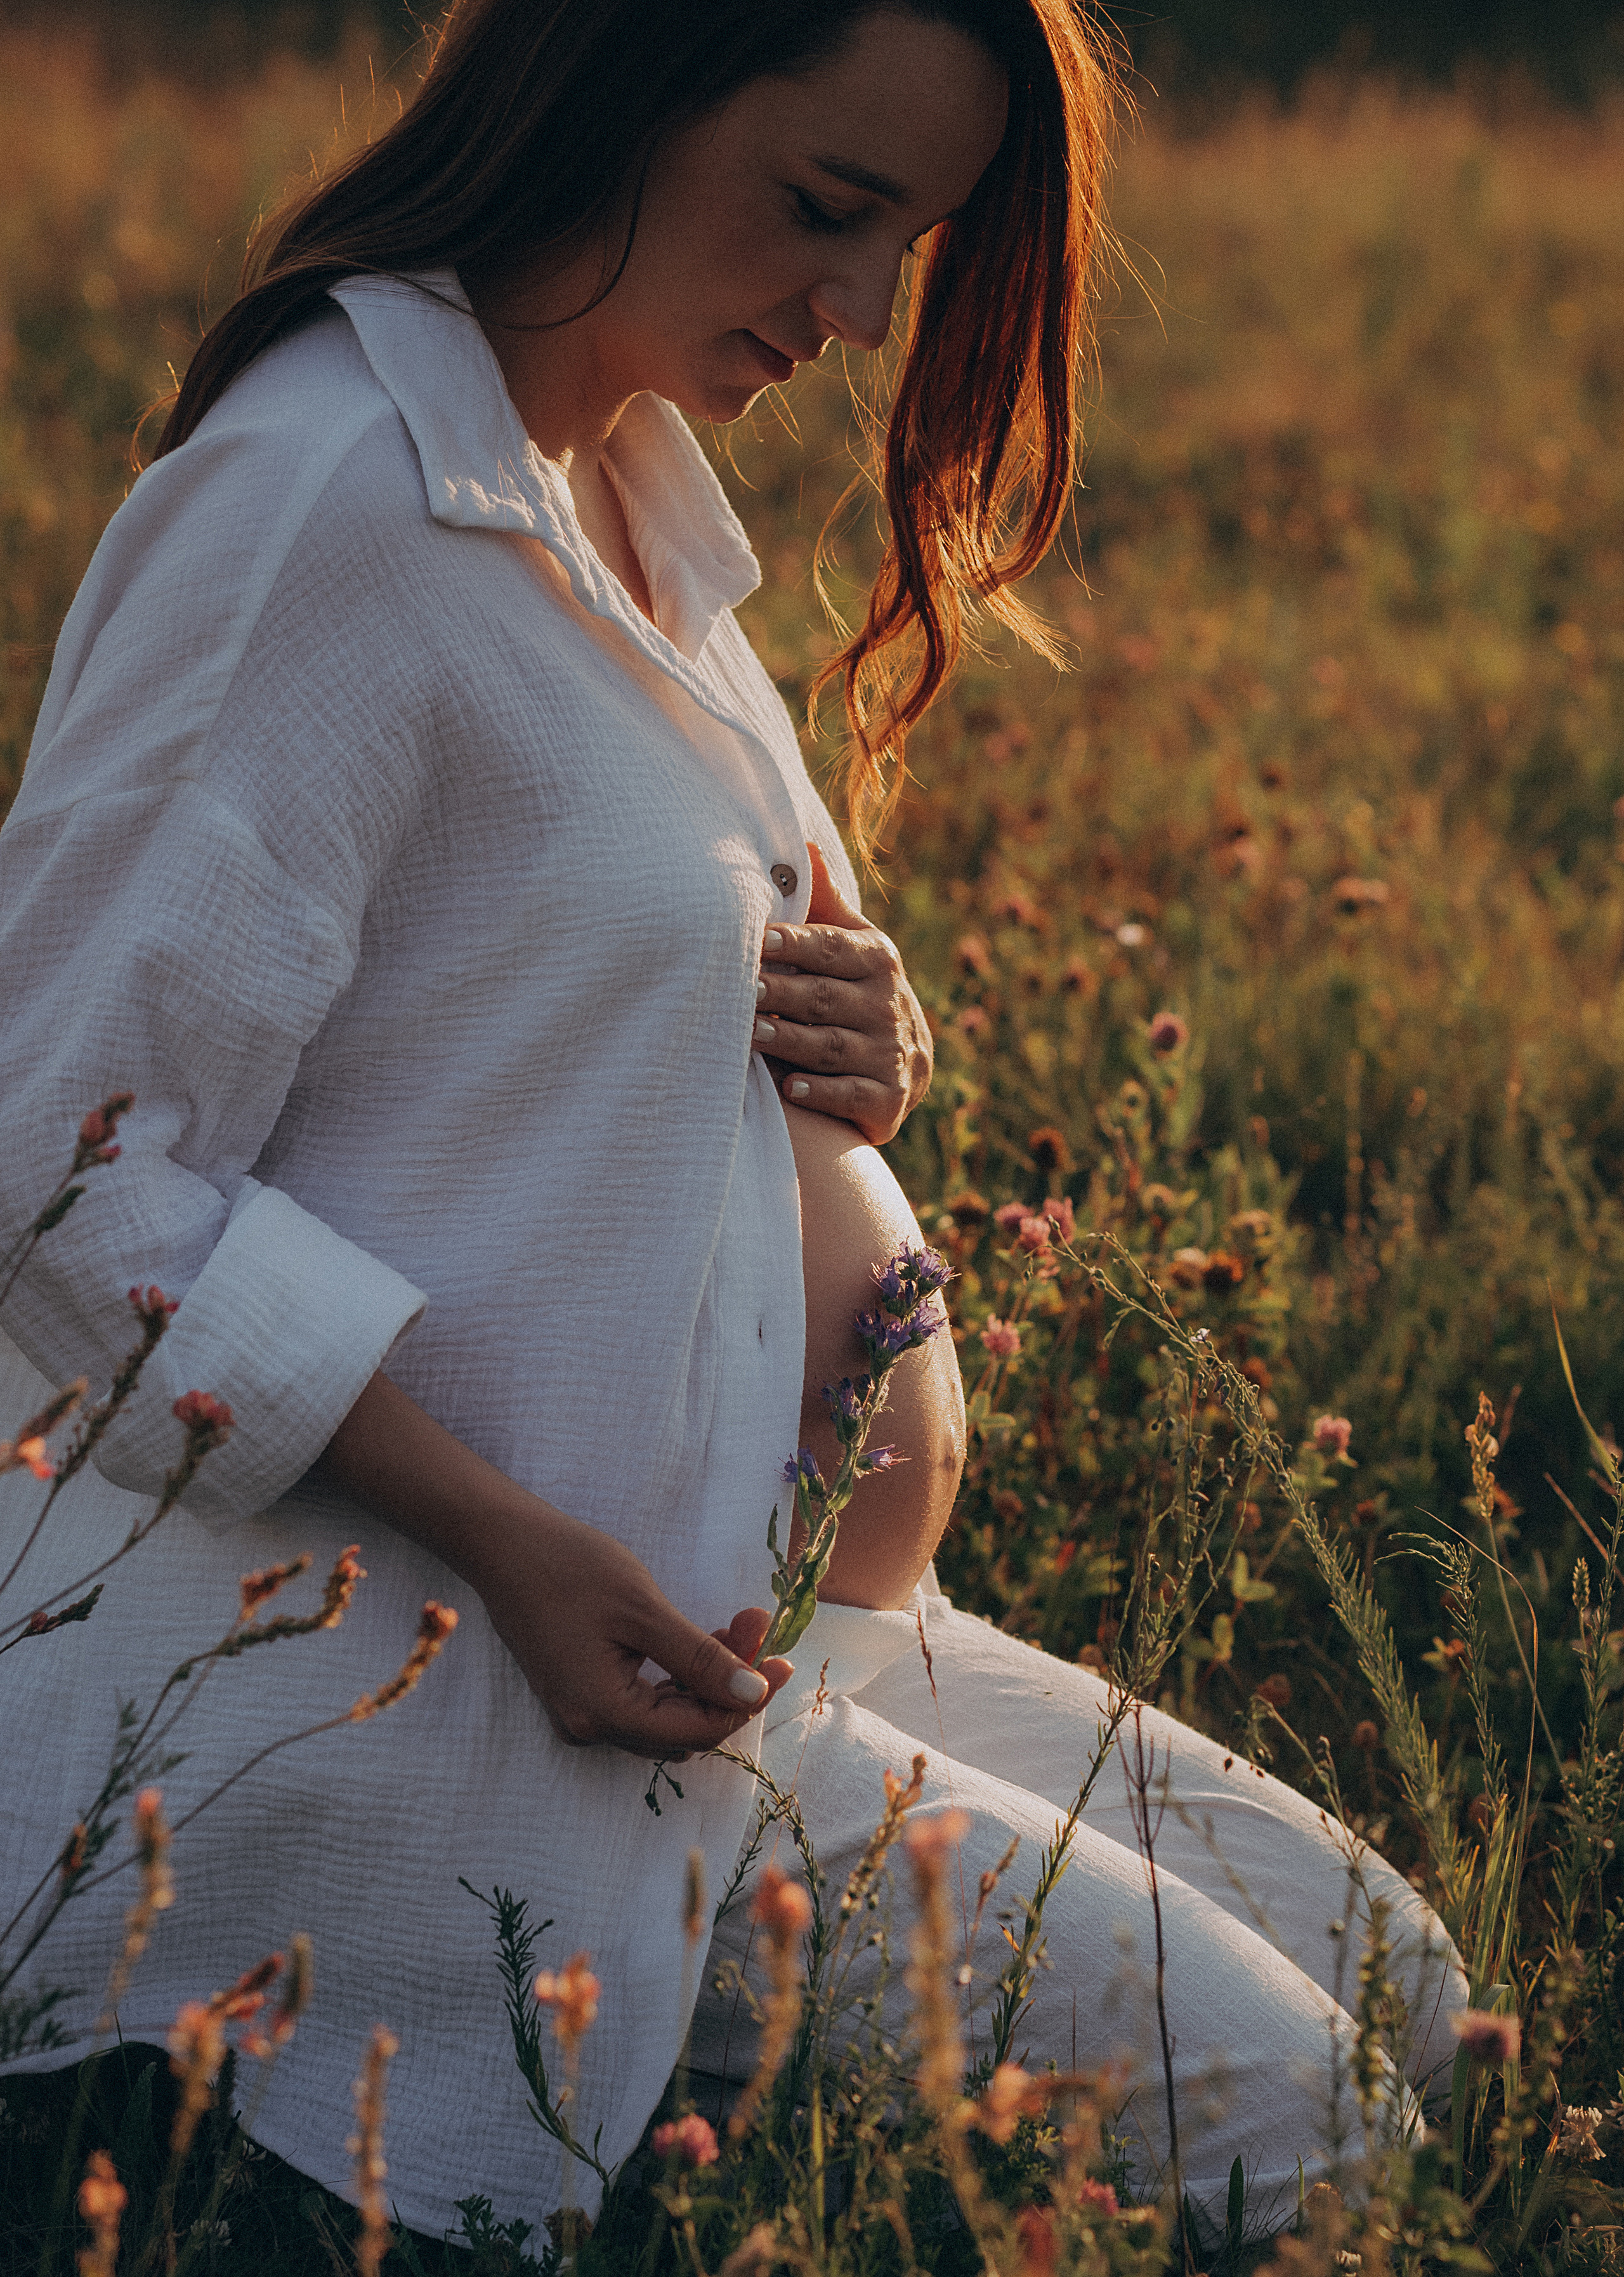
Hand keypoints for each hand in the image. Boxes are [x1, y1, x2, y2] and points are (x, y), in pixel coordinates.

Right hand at [319, 1372, 792, 1760]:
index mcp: (603, 1714)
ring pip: (669, 1712)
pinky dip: (679, 1671)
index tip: (782, 1657)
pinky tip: (701, 1634)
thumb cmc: (569, 1568)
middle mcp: (590, 1727)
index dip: (746, 1699)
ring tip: (737, 1622)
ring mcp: (582, 1713)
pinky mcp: (581, 1691)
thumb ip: (698, 1658)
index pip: (698, 1730)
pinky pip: (646, 1698)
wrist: (502, 1542)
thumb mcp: (643, 1609)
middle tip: (757, 1623)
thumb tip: (753, 1695)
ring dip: (708, 1673)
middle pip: (685, 1725)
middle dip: (731, 1681)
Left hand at [753, 842, 932, 1144]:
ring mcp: (889, 1055)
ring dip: (789, 1041)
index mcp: (877, 959)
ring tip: (749, 1034)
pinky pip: (850, 1094)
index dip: (793, 944)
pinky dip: (819, 1092)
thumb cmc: (858, 989)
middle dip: (780, 994)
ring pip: (830, 1046)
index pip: (829, 948)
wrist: (907, 1063)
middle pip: (823, 998)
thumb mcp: (853, 944)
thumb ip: (825, 904)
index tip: (756, 939)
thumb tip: (803, 845)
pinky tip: (788, 1087)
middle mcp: (887, 1005)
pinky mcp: (888, 1099)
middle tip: (739, 989)